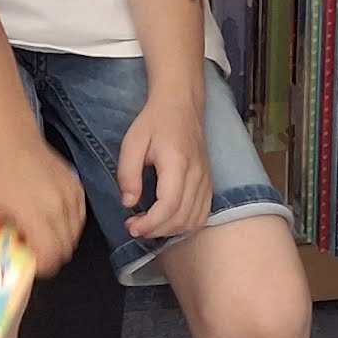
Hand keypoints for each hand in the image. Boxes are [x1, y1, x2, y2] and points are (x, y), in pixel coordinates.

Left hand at [0, 124, 84, 275]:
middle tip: (31, 248)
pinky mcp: (76, 186)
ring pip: (75, 233)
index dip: (43, 266)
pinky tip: (52, 217)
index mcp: (36, 215)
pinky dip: (70, 223)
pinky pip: (80, 215)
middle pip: (65, 248)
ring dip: (61, 240)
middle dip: (51, 254)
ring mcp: (70, 196)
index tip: (31, 263)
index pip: (51, 254)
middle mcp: (59, 208)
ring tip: (39, 231)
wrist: (11, 137)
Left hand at [120, 90, 210, 240]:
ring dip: (170, 230)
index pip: (169, 205)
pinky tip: (167, 222)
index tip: (131, 227)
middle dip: (156, 230)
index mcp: (178, 163)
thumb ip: (128, 174)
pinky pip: (202, 214)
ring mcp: (206, 180)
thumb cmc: (154, 122)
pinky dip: (185, 225)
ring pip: (194, 220)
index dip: (151, 223)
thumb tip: (129, 203)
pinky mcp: (209, 183)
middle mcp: (197, 175)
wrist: (181, 106)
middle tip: (134, 226)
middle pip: (182, 217)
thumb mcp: (132, 142)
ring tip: (148, 225)